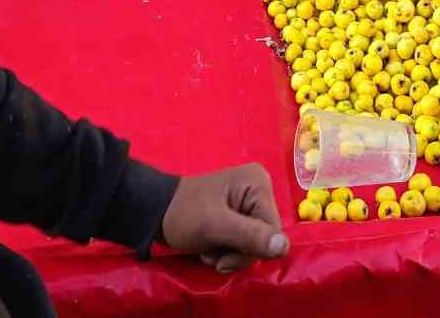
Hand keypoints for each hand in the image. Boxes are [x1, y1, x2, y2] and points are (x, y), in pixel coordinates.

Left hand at [160, 164, 287, 273]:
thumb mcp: (214, 226)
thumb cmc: (183, 214)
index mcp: (258, 183)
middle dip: (238, 253)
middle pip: (265, 238)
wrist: (156, 211)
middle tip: (212, 254)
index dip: (251, 250)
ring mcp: (250, 201)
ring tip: (208, 250)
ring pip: (255, 243)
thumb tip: (283, 247)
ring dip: (231, 255)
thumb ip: (249, 236)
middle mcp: (259, 188)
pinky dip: (228, 251)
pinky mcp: (242, 213)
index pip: (272, 230)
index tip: (222, 256)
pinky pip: (246, 240)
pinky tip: (210, 246)